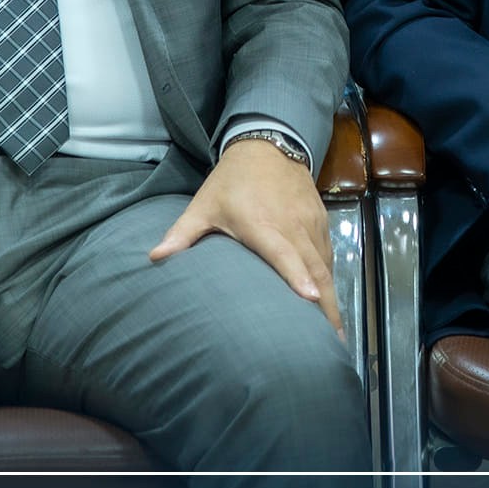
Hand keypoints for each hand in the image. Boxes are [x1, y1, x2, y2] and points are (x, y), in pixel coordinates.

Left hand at [150, 137, 341, 334]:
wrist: (267, 145)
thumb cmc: (231, 181)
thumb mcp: (204, 204)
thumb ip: (182, 233)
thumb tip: (153, 258)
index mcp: (262, 225)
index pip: (284, 253)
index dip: (297, 276)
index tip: (310, 301)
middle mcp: (292, 226)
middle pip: (314, 269)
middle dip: (326, 306)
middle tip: (332, 342)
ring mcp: (311, 224)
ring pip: (325, 266)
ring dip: (331, 298)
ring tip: (335, 334)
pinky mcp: (321, 221)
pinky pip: (328, 255)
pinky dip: (330, 280)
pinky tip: (330, 303)